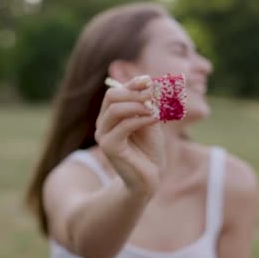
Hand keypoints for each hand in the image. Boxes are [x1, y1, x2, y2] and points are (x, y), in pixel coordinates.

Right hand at [95, 75, 164, 196]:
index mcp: (111, 115)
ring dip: (137, 105)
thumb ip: (148, 104)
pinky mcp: (109, 147)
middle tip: (153, 94)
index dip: (132, 84)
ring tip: (154, 109)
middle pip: (111, 96)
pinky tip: (154, 119)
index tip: (148, 80)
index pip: (116, 91)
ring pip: (115, 109)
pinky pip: (123, 126)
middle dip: (133, 92)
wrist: (150, 177)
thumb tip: (150, 84)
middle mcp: (103, 123)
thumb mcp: (151, 121)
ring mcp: (103, 135)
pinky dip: (140, 119)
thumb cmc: (150, 149)